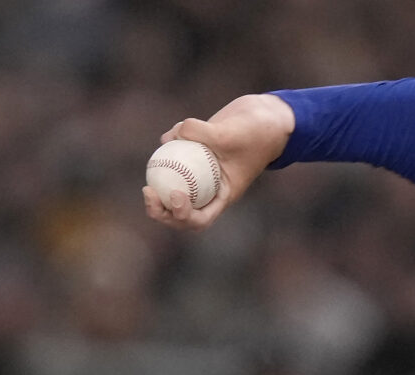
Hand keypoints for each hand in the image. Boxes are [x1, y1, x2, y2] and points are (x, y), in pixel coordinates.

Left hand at [142, 94, 294, 231]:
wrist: (266, 117)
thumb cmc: (256, 131)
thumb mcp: (230, 133)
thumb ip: (201, 133)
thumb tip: (169, 137)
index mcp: (223, 196)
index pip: (200, 219)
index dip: (183, 215)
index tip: (175, 196)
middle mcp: (210, 188)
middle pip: (180, 212)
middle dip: (161, 211)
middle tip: (148, 193)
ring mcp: (201, 172)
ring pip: (174, 187)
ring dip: (158, 187)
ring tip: (148, 178)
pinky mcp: (196, 153)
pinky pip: (176, 158)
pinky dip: (169, 148)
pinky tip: (169, 135)